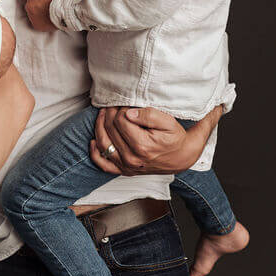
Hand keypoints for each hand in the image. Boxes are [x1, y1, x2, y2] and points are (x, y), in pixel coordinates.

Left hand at [15, 0, 59, 31]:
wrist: (65, 15)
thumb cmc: (59, 1)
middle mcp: (30, 7)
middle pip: (27, 4)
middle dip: (33, 3)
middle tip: (43, 3)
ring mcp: (32, 17)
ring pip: (30, 13)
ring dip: (35, 11)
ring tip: (46, 11)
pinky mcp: (36, 25)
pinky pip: (34, 21)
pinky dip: (38, 20)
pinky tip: (46, 17)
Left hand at [89, 107, 212, 174]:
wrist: (182, 157)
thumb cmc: (175, 138)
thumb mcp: (168, 122)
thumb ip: (149, 115)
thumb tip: (129, 113)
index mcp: (142, 146)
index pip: (120, 120)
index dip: (121, 109)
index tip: (126, 104)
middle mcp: (132, 158)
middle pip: (110, 129)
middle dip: (110, 114)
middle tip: (114, 106)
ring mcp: (126, 166)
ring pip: (103, 143)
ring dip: (99, 126)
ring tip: (104, 114)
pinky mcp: (124, 170)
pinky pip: (103, 164)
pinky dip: (95, 152)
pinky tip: (93, 140)